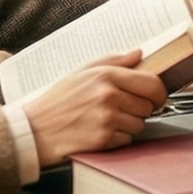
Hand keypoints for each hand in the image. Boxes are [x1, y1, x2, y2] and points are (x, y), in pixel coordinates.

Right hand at [21, 50, 168, 166]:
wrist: (33, 131)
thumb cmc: (56, 101)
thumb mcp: (81, 72)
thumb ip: (113, 60)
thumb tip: (138, 53)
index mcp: (106, 75)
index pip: (151, 83)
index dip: (158, 92)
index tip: (156, 97)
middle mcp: (109, 95)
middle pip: (148, 106)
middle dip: (138, 109)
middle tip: (119, 109)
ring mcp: (107, 118)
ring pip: (139, 124)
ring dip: (128, 125)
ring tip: (105, 120)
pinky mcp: (103, 139)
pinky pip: (126, 140)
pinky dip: (117, 139)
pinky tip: (99, 132)